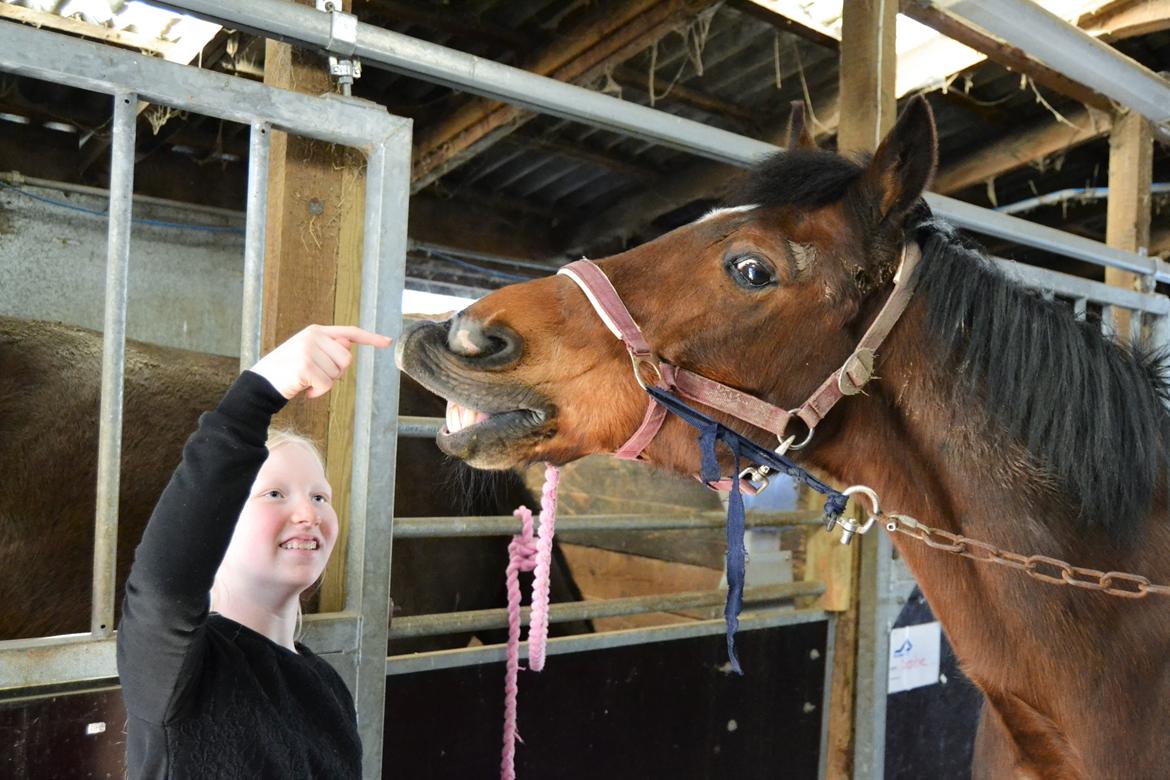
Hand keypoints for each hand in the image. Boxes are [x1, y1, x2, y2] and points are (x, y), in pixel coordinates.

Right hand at [250, 324, 391, 399]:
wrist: (260, 384)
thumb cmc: (287, 372)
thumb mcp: (308, 354)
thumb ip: (328, 349)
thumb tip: (348, 347)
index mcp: (316, 331)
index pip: (350, 332)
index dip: (370, 338)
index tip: (388, 341)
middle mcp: (313, 336)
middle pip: (347, 359)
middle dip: (336, 373)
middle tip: (316, 377)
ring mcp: (308, 349)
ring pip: (337, 374)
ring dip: (325, 384)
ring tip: (306, 382)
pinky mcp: (305, 365)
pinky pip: (327, 385)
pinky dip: (318, 393)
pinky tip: (304, 391)